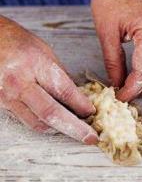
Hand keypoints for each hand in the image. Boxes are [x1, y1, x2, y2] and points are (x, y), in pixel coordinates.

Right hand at [0, 17, 97, 142]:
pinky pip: (26, 120)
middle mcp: (19, 83)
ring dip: (59, 129)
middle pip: (51, 113)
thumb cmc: (17, 43)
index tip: (93, 113)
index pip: (64, 92)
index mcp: (34, 65)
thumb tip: (79, 99)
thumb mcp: (45, 53)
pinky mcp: (1, 105)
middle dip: (75, 128)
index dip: (82, 106)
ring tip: (75, 130)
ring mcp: (7, 96)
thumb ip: (61, 77)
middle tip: (91, 137)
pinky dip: (43, 124)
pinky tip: (55, 123)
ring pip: (38, 123)